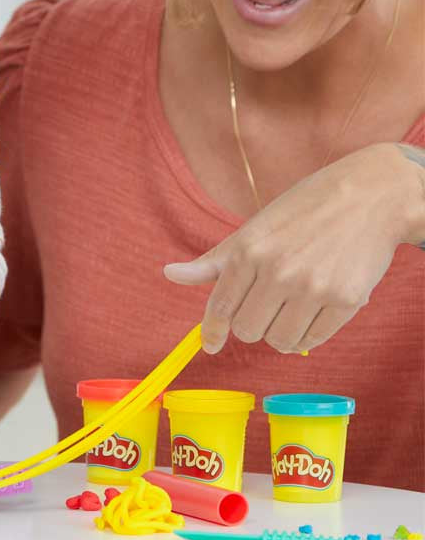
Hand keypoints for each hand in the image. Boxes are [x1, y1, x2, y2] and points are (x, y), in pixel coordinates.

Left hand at [163, 144, 419, 354]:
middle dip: (251, 323)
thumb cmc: (303, 210)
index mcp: (249, 250)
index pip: (220, 306)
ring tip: (291, 307)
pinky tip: (311, 311)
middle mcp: (277, 270)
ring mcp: (313, 287)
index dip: (212, 330)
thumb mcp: (253, 229)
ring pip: (278, 341)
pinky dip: (307, 334)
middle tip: (266, 304)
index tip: (210, 344)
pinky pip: (312, 340)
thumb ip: (213, 261)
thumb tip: (169, 274)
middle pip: (247, 330)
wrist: (370, 195)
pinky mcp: (347, 300)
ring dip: (280, 332)